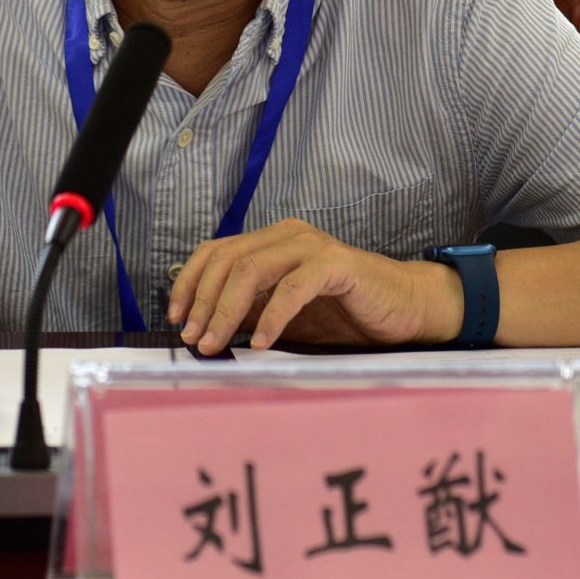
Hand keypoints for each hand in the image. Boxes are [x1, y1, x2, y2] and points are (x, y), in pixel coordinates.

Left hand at [166, 218, 465, 353]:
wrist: (404, 308)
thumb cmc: (345, 313)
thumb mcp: (284, 315)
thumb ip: (248, 313)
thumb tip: (203, 331)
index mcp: (271, 241)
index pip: (215, 251)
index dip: (189, 282)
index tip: (175, 317)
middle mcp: (287, 235)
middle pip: (228, 260)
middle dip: (203, 302)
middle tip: (193, 339)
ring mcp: (312, 246)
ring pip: (252, 269)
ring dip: (226, 311)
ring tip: (216, 343)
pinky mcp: (336, 264)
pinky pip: (293, 287)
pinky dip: (271, 316)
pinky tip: (260, 342)